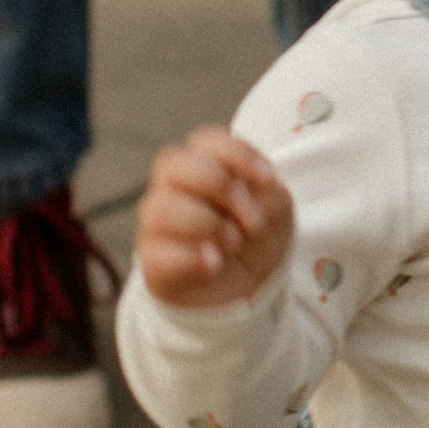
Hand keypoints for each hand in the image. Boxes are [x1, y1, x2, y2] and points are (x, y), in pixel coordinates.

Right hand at [135, 129, 294, 308]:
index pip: (207, 141)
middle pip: (172, 163)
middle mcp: (171, 186)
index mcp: (202, 163)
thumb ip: (268, 195)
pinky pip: (158, 252)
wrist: (245, 286)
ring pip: (162, 208)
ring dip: (207, 224)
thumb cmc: (255, 235)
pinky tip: (215, 263)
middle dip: (221, 188)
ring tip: (234, 243)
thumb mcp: (276, 211)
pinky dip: (192, 257)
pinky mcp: (152, 259)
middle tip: (253, 221)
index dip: (237, 155)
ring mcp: (157, 222)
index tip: (268, 179)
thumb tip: (246, 202)